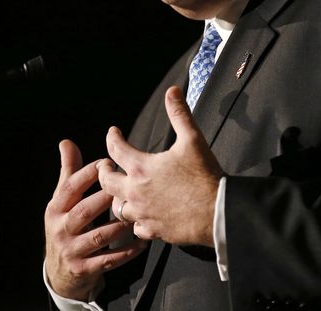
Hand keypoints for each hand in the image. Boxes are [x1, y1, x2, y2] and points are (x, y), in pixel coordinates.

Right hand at [44, 139, 147, 299]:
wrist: (60, 273)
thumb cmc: (66, 226)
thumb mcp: (62, 202)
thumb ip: (69, 173)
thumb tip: (66, 141)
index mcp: (55, 209)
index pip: (69, 188)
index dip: (87, 174)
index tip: (106, 162)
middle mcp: (60, 230)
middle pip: (84, 211)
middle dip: (106, 198)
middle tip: (127, 186)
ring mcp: (71, 251)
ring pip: (99, 236)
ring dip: (120, 225)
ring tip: (139, 213)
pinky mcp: (84, 270)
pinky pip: (109, 260)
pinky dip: (127, 251)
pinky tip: (142, 241)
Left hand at [100, 86, 224, 245]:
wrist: (216, 211)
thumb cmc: (204, 174)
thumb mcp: (193, 139)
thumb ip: (179, 114)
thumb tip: (172, 91)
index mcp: (141, 167)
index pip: (115, 148)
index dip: (112, 137)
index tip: (113, 132)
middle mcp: (136, 191)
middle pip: (106, 181)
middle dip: (103, 171)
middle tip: (105, 165)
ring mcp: (143, 213)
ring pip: (117, 208)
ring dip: (117, 198)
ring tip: (121, 192)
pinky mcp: (153, 230)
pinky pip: (135, 227)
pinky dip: (135, 221)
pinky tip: (140, 217)